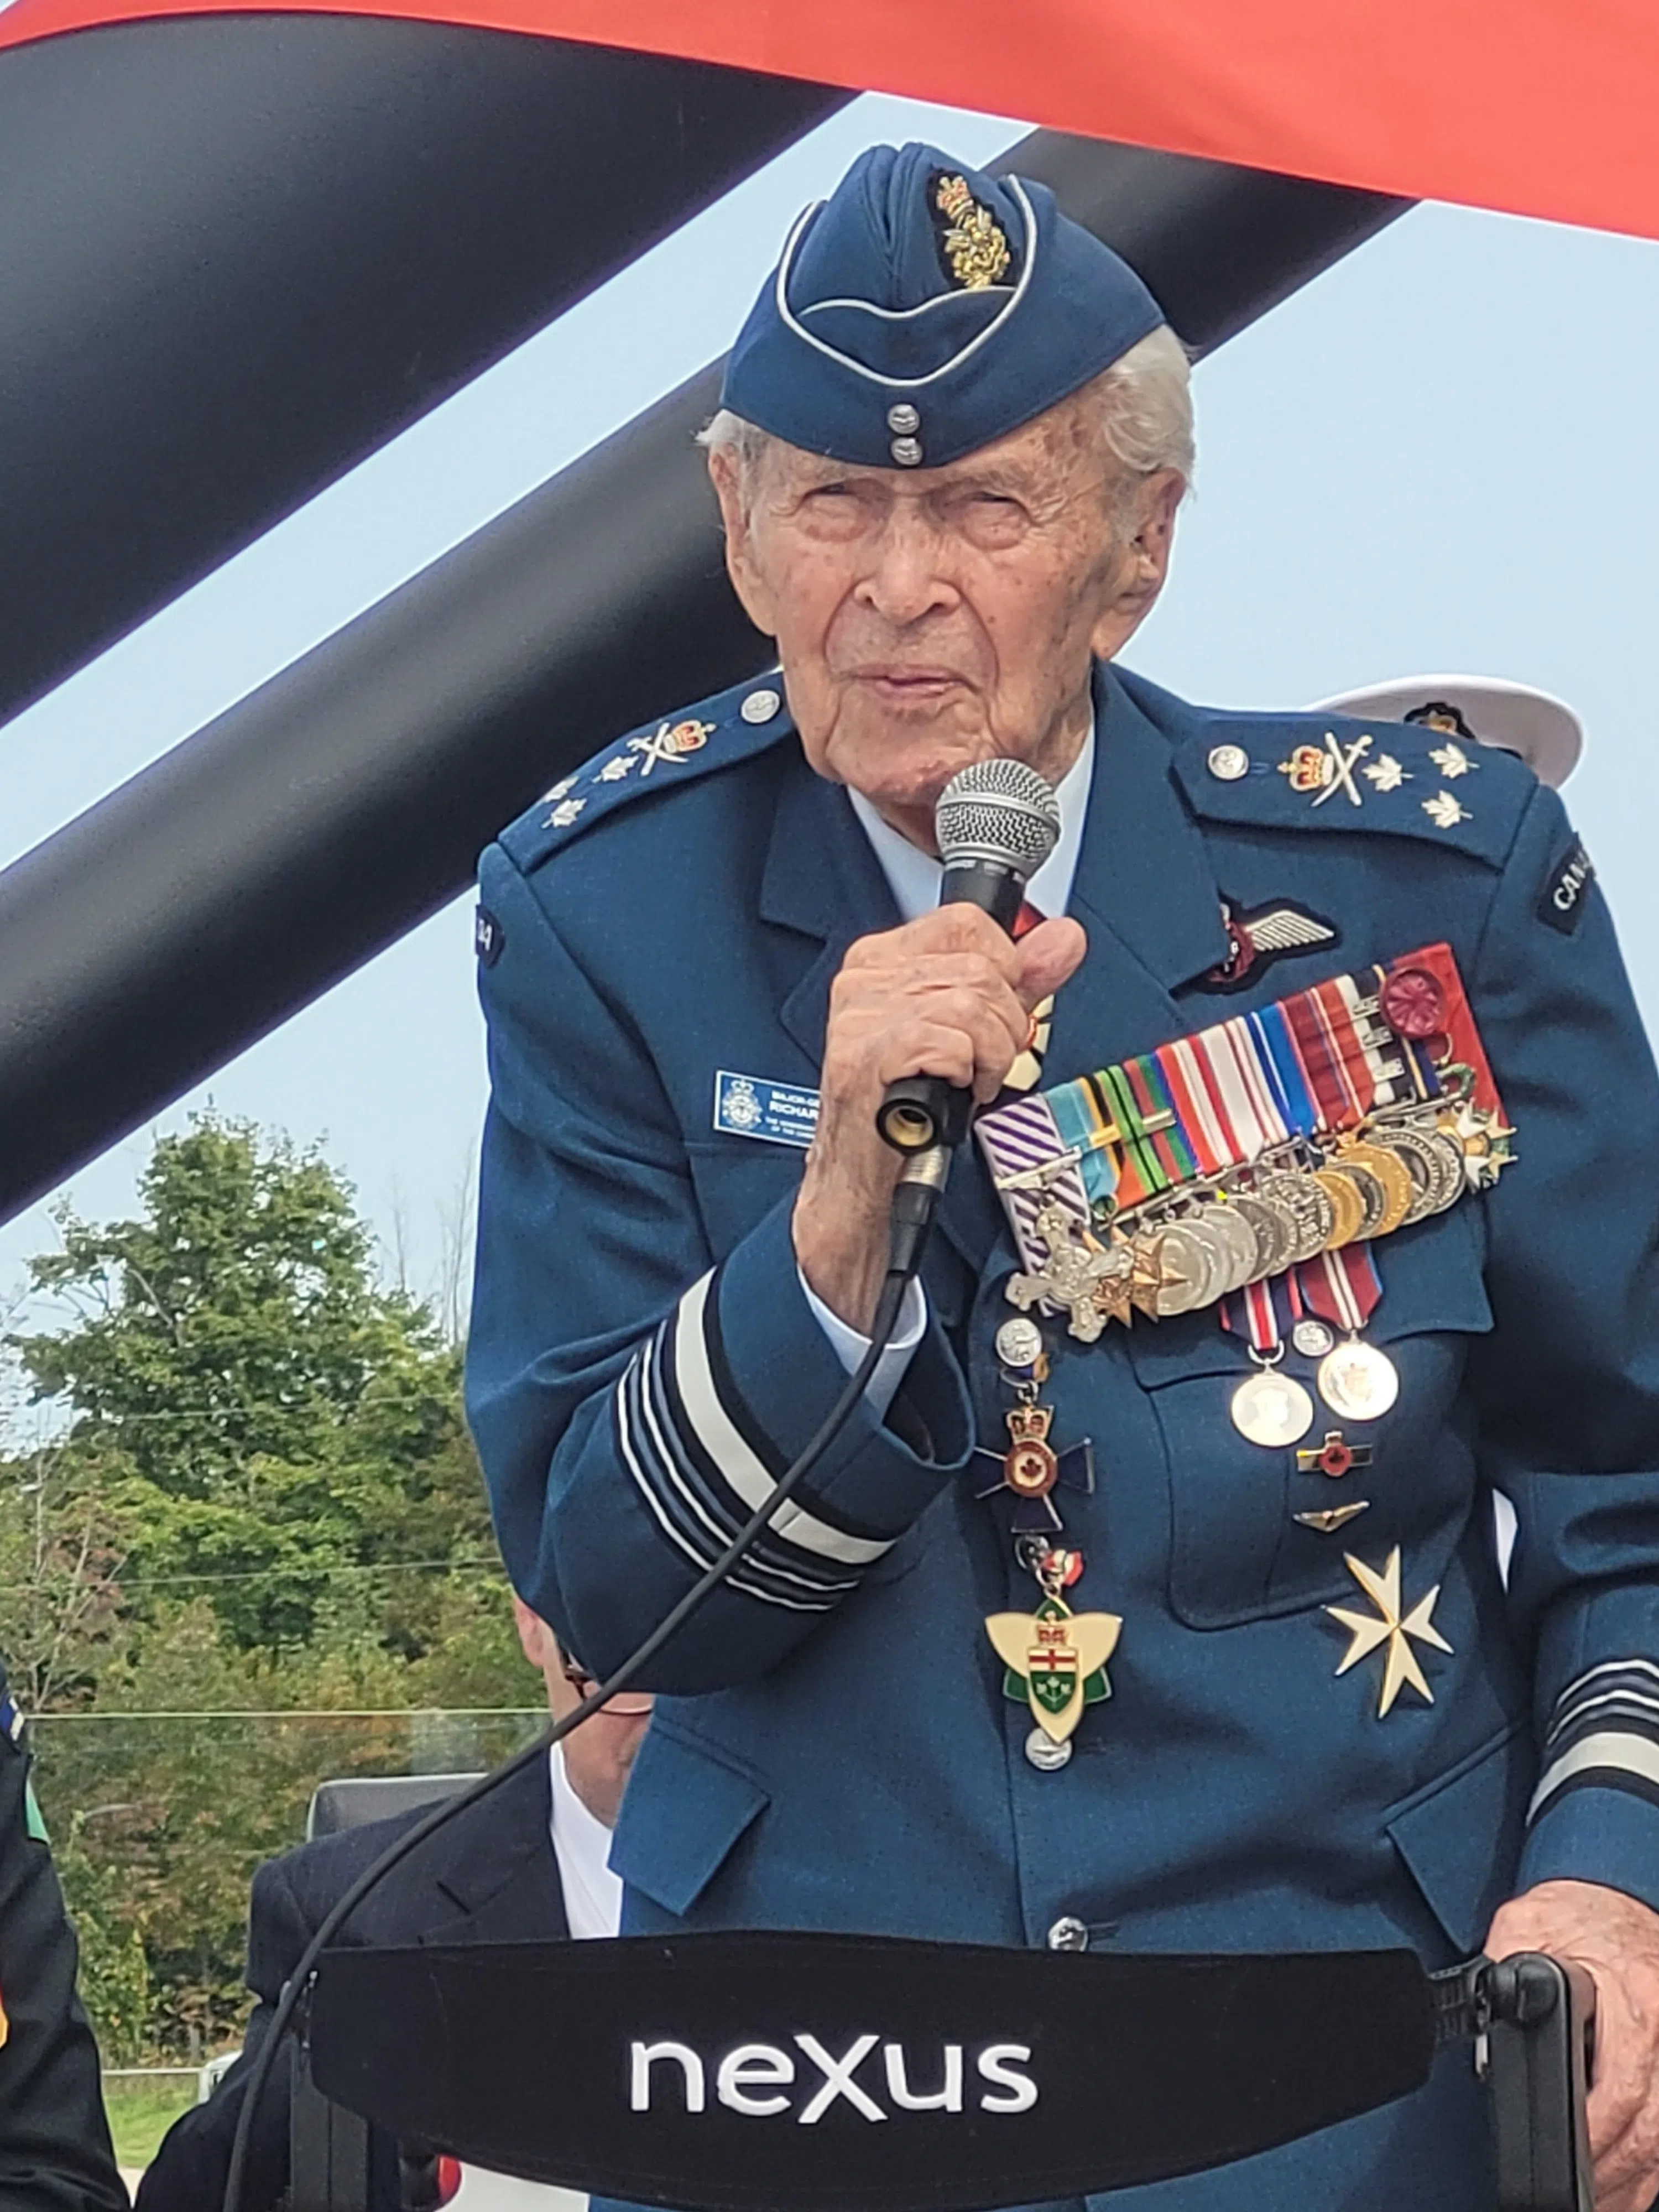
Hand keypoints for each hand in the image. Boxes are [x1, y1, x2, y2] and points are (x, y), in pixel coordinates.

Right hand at [793, 902, 1084, 1331]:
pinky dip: (968, 1075)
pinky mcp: (863, 1057)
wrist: (863, 1174)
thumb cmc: (910, 1104)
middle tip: (985, 1061)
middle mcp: (864, 979)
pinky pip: (950, 1044)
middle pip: (980, 970)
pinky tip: (953, 1093)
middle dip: (1005, 1026)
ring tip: (970, 1080)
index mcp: (883, 959)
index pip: (968, 924)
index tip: (996, 1013)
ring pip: (972, 1007)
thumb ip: (1020, 979)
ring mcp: (859, 1017)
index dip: (1005, 970)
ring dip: (991, 1057)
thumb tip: (1065, 937)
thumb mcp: (974, 1030)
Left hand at [1486, 1878, 1658, 2211]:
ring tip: (1602, 2201)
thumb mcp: (1525, 1924)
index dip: (1593, 2131)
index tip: (1569, 2158)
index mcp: (1630, 1993)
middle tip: (1580, 2195)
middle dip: (1613, 2170)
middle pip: (1649, 2122)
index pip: (1619, 2082)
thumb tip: (1484, 2008)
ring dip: (1636, 2177)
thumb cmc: (1574, 1910)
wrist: (1614, 1894)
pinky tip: (1633, 2181)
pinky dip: (1655, 2161)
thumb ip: (1503, 1966)